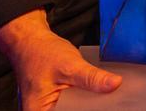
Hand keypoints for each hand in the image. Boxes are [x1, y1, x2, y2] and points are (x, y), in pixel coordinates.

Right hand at [0, 9, 120, 109]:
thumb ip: (92, 78)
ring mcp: (49, 108)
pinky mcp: (57, 102)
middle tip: (109, 95)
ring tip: (103, 93)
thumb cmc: (42, 53)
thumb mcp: (70, 65)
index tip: (109, 103)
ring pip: (77, 108)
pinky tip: (97, 92)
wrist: (31, 41)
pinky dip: (86, 98)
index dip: (90, 108)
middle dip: (91, 105)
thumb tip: (114, 84)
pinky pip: (75, 104)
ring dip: (90, 102)